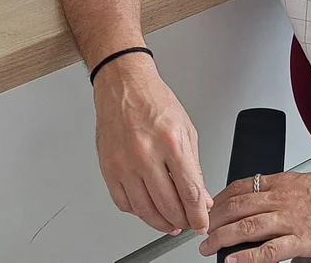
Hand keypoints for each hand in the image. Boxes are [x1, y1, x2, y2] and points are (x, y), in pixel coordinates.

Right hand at [93, 53, 211, 235]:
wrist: (123, 86)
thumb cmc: (155, 102)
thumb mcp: (186, 130)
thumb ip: (194, 168)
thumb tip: (201, 198)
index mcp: (170, 142)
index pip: (188, 191)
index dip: (197, 215)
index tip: (201, 224)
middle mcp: (145, 154)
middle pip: (167, 205)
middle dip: (182, 221)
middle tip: (187, 223)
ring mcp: (124, 163)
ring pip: (144, 209)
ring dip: (161, 222)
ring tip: (170, 222)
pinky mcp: (108, 168)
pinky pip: (124, 203)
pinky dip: (138, 212)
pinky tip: (148, 208)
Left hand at [199, 167, 310, 262]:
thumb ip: (290, 192)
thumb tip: (276, 201)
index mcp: (285, 183)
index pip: (242, 186)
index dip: (221, 198)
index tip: (209, 207)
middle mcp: (283, 198)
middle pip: (237, 206)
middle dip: (214, 219)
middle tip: (200, 230)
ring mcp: (292, 219)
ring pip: (246, 226)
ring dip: (222, 238)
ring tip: (207, 247)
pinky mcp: (304, 240)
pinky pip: (269, 250)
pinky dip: (247, 256)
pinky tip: (233, 261)